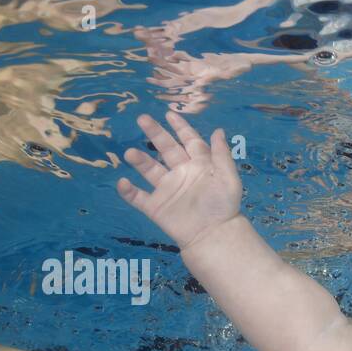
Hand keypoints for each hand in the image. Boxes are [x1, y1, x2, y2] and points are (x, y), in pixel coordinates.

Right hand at [116, 111, 242, 249]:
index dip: (180, 128)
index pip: (189, 141)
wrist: (214, 235)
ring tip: (130, 153)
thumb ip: (222, 155)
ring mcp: (167, 190)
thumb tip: (218, 131)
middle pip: (166, 149)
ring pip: (149, 170)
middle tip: (142, 118)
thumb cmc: (224, 207)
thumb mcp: (228, 178)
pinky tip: (123, 182)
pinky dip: (128, 191)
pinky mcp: (156, 207)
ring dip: (139, 160)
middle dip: (155, 133)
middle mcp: (181, 174)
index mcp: (199, 165)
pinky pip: (138, 197)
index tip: (170, 114)